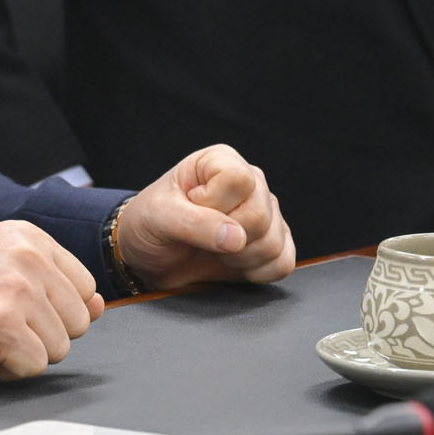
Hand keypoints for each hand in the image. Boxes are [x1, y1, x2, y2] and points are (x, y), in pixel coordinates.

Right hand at [0, 220, 105, 378]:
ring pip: (59, 349)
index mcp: (29, 236)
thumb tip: (99, 308)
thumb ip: (50, 281)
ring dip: (22, 353)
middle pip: (78, 323)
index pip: (84, 288)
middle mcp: (29, 257)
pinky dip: (5, 369)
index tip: (15, 309)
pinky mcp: (2, 325)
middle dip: (40, 335)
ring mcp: (17, 290)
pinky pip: (33, 368)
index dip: (53, 312)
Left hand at [114, 145, 294, 289]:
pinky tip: (233, 264)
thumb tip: (236, 238)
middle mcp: (251, 184)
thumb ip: (193, 223)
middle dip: (226, 238)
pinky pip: (284, 263)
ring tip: (214, 250)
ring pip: (274, 241)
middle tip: (201, 237)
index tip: (190, 207)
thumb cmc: (150, 225)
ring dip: (240, 258)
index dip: (215, 204)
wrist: (150, 257)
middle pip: (261, 214)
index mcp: (221, 162)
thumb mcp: (159, 217)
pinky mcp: (272, 243)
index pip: (240, 180)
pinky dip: (258, 272)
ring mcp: (266, 213)